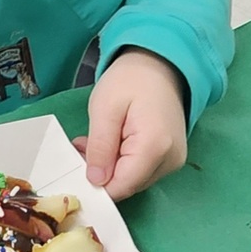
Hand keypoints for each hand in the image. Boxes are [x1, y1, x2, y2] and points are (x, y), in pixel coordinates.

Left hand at [72, 48, 187, 199]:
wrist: (158, 65)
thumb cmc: (129, 80)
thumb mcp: (104, 109)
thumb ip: (100, 147)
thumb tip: (96, 180)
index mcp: (154, 147)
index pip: (122, 186)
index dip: (96, 184)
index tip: (76, 165)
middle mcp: (170, 160)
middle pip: (128, 184)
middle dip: (100, 172)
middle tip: (81, 145)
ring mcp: (173, 160)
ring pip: (132, 179)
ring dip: (108, 166)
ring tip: (92, 140)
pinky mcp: (170, 157)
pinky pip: (140, 170)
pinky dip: (121, 161)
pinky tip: (109, 141)